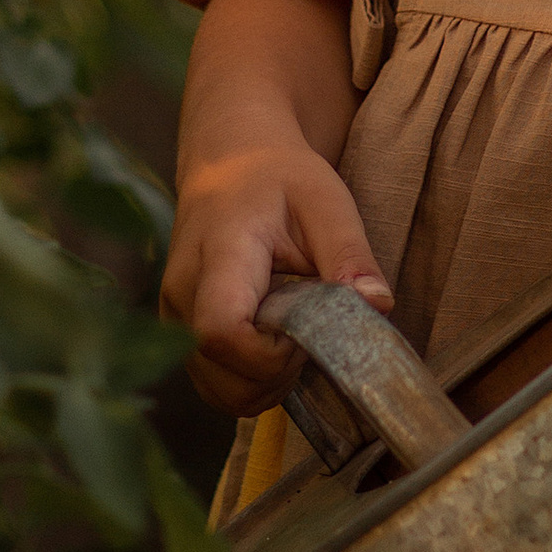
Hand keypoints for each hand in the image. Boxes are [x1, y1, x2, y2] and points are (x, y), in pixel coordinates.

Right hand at [161, 0, 393, 415]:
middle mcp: (182, 290)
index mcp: (219, 253)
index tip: (305, 334)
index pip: (222, 331)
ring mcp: (173, 314)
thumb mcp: (326, 202)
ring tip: (292, 339)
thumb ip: (349, 254)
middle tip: (308, 339)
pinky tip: (272, 344)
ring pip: (215, 390)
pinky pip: (212, 383)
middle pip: (219, 375)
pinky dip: (248, 381)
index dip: (270, 355)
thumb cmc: (280, 178)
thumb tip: (378, 304)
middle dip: (275, 377)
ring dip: (264, 384)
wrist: (231, 161)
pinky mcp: (178, 330)